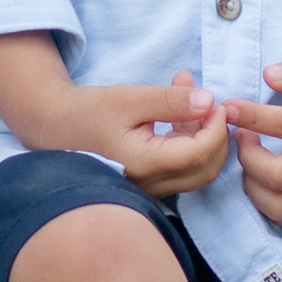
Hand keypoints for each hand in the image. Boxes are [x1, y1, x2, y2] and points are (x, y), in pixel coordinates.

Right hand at [88, 80, 228, 197]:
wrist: (64, 125)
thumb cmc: (93, 110)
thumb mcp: (131, 98)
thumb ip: (170, 100)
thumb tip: (208, 101)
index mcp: (146, 164)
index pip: (198, 153)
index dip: (216, 128)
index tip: (217, 103)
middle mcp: (151, 183)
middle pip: (205, 168)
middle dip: (216, 135)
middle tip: (212, 104)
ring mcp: (152, 186)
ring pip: (197, 168)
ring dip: (204, 135)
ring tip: (191, 96)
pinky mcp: (153, 180)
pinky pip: (183, 165)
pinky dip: (190, 139)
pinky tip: (181, 111)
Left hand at [222, 53, 281, 226]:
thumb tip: (269, 76)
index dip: (250, 115)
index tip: (227, 106)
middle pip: (278, 176)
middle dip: (247, 154)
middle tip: (240, 132)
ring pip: (279, 206)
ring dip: (251, 183)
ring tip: (249, 154)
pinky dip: (264, 201)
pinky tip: (259, 175)